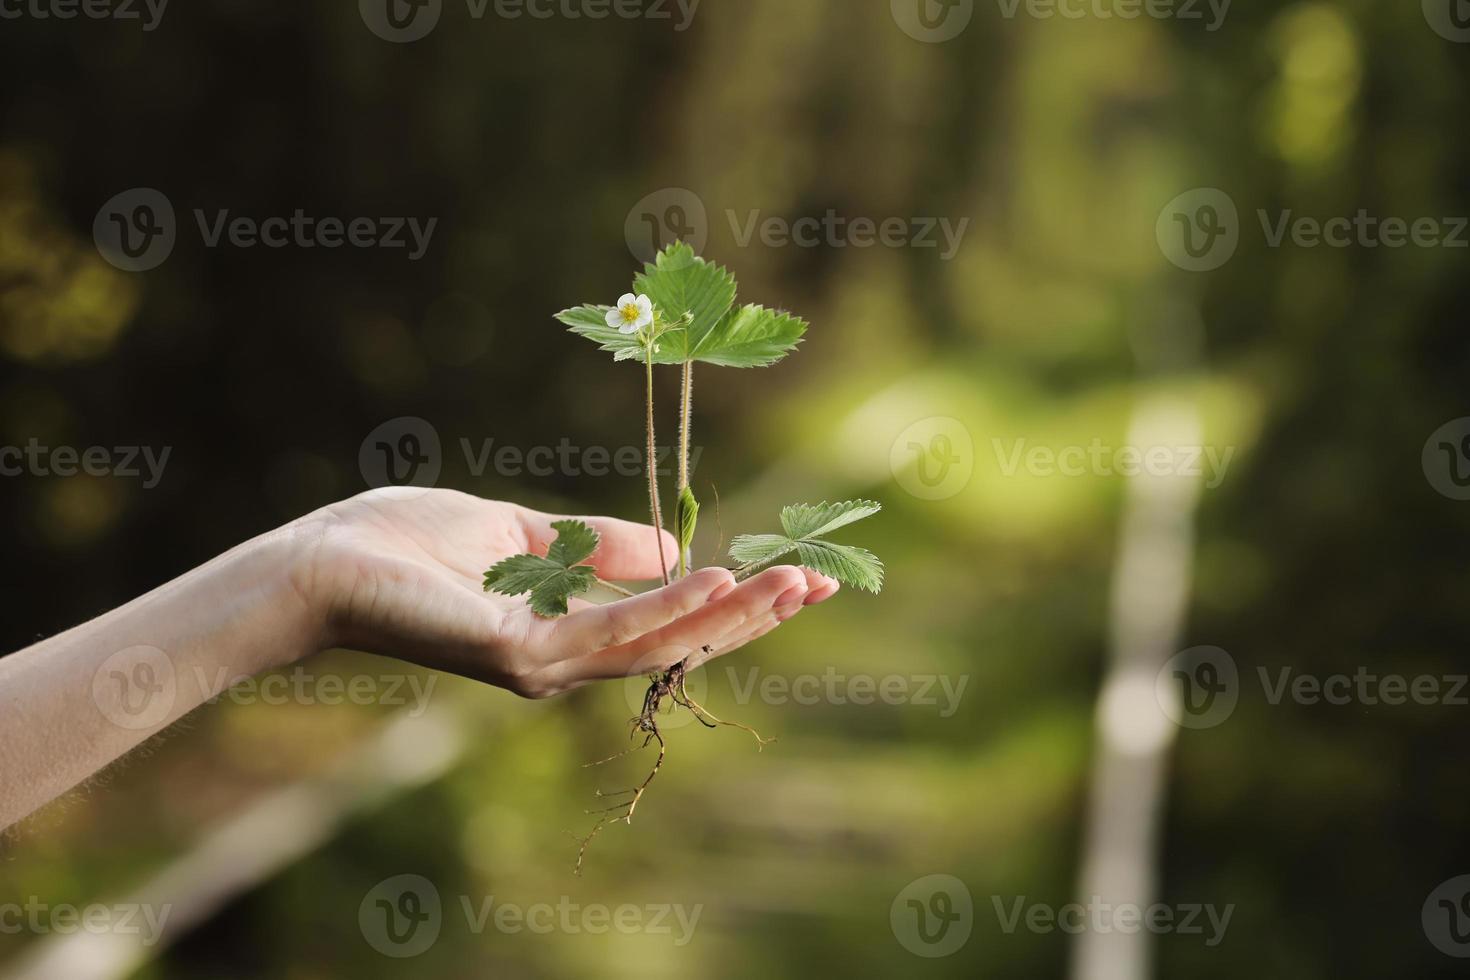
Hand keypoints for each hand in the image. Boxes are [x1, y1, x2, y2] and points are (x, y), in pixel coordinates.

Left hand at [296, 489, 838, 698]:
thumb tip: (672, 546)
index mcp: (566, 629)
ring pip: (659, 643)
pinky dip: (667, 608)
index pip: (667, 621)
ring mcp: (545, 665)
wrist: (322, 561)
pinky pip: (611, 633)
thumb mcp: (523, 532)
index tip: (795, 572)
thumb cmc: (407, 543)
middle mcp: (564, 659)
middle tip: (821, 583)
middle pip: (679, 641)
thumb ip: (594, 545)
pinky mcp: (521, 657)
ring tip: (789, 581)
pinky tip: (713, 578)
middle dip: (751, 615)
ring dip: (728, 614)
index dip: (732, 600)